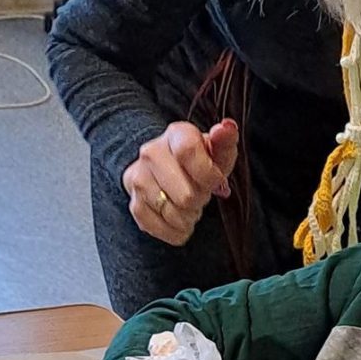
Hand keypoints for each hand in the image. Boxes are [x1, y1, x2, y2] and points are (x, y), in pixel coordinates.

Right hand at [122, 119, 238, 245]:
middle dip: (200, 200)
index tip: (216, 181)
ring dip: (188, 217)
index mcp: (176, 134)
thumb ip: (225, 140)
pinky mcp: (134, 203)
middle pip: (185, 194)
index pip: (188, 152)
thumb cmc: (201, 161)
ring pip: (172, 213)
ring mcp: (138, 178)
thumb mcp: (218, 151)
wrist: (171, 171)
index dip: (208, 175)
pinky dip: (175, 232)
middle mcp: (151, 153)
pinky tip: (181, 222)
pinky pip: (157, 227)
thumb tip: (226, 128)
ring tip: (190, 206)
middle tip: (201, 193)